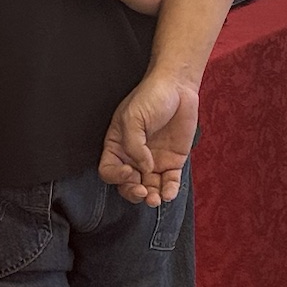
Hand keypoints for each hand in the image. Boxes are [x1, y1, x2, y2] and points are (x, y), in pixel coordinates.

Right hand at [99, 68, 199, 205]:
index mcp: (118, 146)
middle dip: (133, 192)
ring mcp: (153, 161)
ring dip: (151, 197)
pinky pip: (169, 183)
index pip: (109, 170)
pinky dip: (169, 191)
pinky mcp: (172, 162)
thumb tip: (144, 169)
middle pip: (127, 185)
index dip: (116, 176)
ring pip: (149, 189)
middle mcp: (133, 157)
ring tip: (155, 199)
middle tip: (143, 191)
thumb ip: (134, 145)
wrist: (178, 88)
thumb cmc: (150, 97)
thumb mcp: (133, 117)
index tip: (129, 171)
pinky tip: (168, 193)